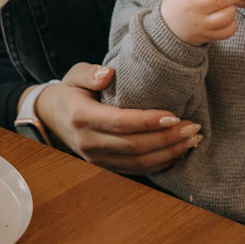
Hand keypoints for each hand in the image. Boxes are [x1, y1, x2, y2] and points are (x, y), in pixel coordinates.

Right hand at [36, 63, 202, 173]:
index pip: (120, 122)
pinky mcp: (105, 167)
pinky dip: (161, 163)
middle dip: (168, 138)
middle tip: (193, 128)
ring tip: (193, 140)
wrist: (51, 118)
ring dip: (170, 152)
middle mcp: (89, 143)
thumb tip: (108, 74)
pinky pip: (137, 170)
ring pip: (139, 162)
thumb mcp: (74, 75)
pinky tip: (179, 152)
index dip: (149, 121)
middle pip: (135, 145)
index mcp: (81, 117)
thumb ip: (90, 73)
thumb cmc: (70, 92)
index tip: (175, 115)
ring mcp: (97, 159)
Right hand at [160, 0, 241, 45]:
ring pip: (226, 16)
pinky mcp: (207, 36)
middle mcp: (193, 9)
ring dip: (233, 9)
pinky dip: (232, 24)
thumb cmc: (177, 3)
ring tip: (230, 6)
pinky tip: (228, 19)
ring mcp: (200, 24)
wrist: (167, 29)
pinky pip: (227, 31)